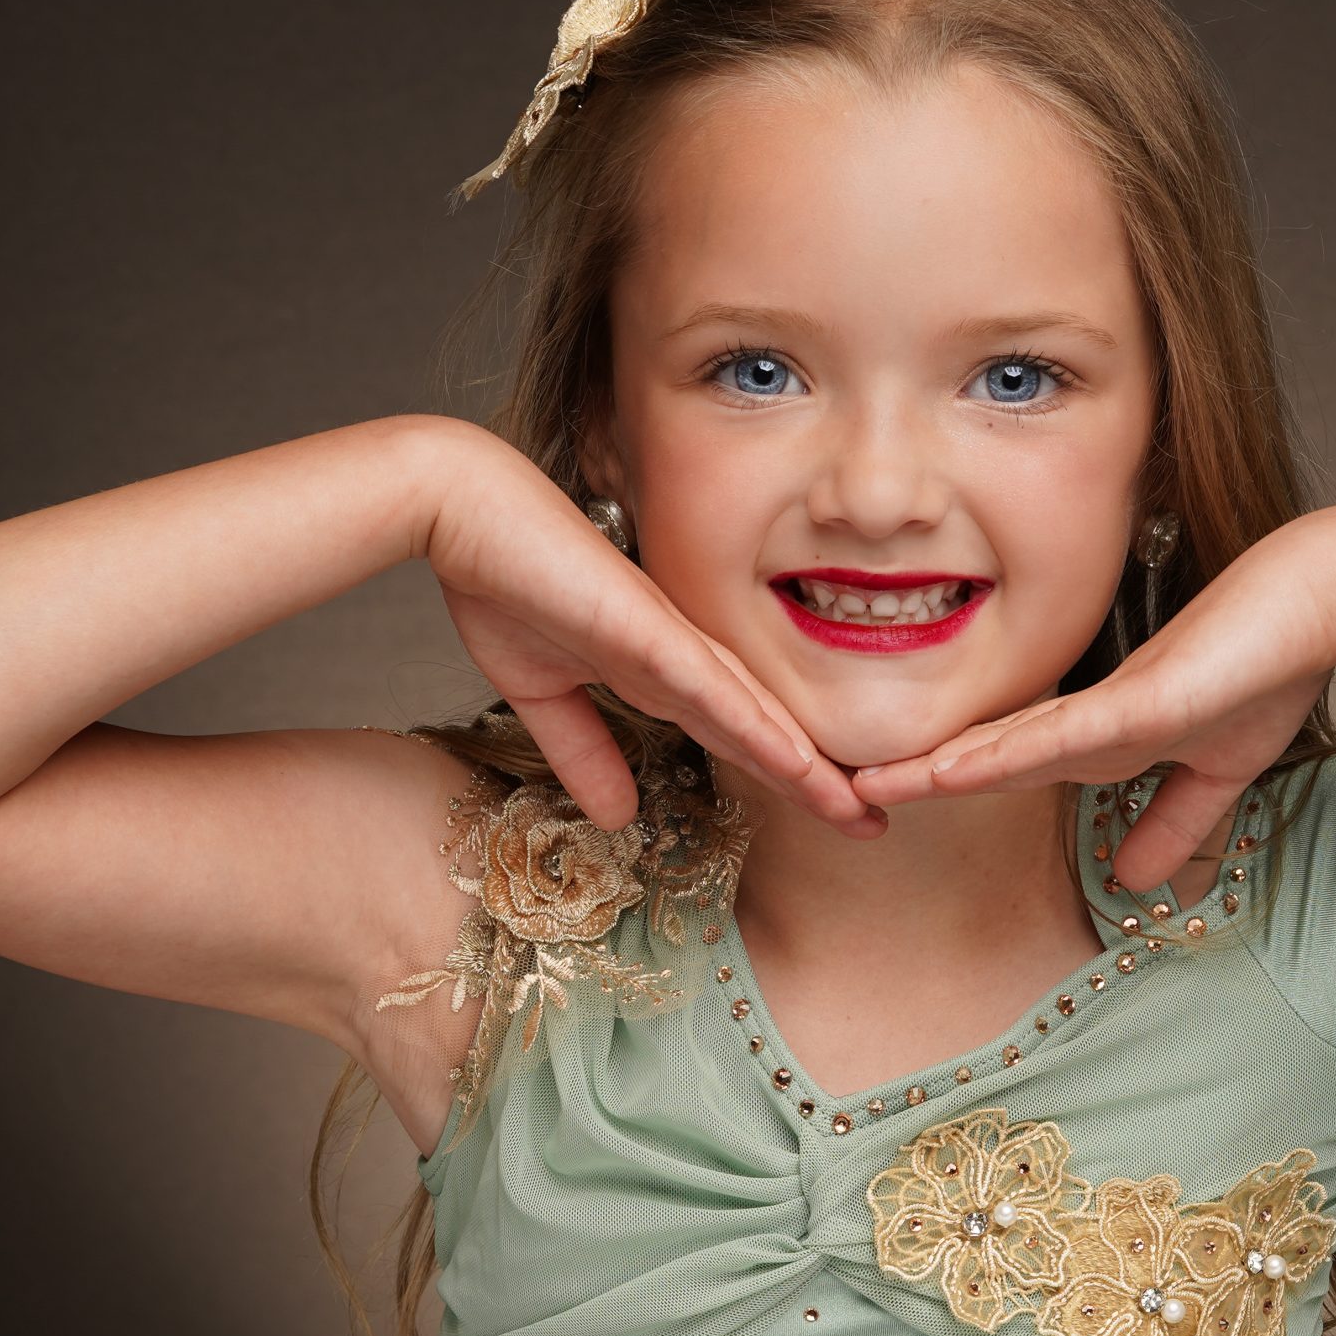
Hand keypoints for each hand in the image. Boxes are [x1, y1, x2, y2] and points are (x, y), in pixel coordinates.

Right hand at [423, 427, 880, 837]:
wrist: (463, 510)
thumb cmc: (501, 582)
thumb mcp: (542, 693)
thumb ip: (583, 750)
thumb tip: (618, 816)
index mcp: (660, 673)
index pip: (737, 738)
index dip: (783, 781)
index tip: (829, 816)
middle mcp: (680, 658)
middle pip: (763, 732)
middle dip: (819, 783)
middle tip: (873, 826)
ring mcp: (670, 641)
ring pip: (753, 716)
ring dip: (805, 768)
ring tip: (856, 811)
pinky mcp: (647, 628)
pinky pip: (712, 687)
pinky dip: (754, 728)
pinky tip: (795, 763)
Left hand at [847, 514, 1335, 890]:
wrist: (1320, 597)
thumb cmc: (1270, 666)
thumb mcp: (1218, 770)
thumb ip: (1174, 823)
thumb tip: (1135, 882)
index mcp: (1100, 733)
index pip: (1006, 767)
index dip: (947, 786)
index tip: (884, 803)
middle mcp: (1088, 716)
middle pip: (986, 755)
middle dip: (916, 778)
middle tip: (838, 794)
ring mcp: (1108, 704)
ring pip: (1004, 746)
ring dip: (937, 770)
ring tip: (867, 787)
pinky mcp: (1140, 698)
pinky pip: (1057, 736)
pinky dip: (1003, 757)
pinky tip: (952, 772)